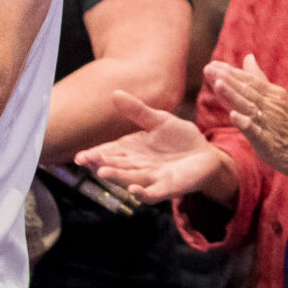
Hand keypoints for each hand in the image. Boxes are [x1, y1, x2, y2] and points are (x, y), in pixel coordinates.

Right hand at [77, 89, 228, 201]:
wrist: (207, 154)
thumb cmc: (180, 138)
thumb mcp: (159, 120)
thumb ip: (137, 111)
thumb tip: (115, 93)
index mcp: (133, 150)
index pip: (110, 153)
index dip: (95, 155)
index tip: (80, 157)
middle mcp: (138, 166)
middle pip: (117, 166)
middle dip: (101, 164)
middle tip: (86, 162)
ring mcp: (152, 179)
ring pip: (130, 179)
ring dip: (117, 177)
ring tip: (103, 173)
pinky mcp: (169, 187)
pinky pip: (153, 193)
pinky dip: (142, 193)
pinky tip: (133, 190)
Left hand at [207, 55, 287, 182]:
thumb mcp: (278, 99)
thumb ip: (260, 80)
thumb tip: (248, 57)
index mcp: (273, 95)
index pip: (249, 81)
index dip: (230, 72)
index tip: (212, 63)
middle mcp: (272, 106)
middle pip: (246, 90)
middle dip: (226, 79)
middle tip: (208, 68)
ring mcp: (271, 124)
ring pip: (249, 107)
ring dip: (233, 95)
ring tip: (218, 84)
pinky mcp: (271, 143)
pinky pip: (257, 132)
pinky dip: (246, 123)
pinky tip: (234, 116)